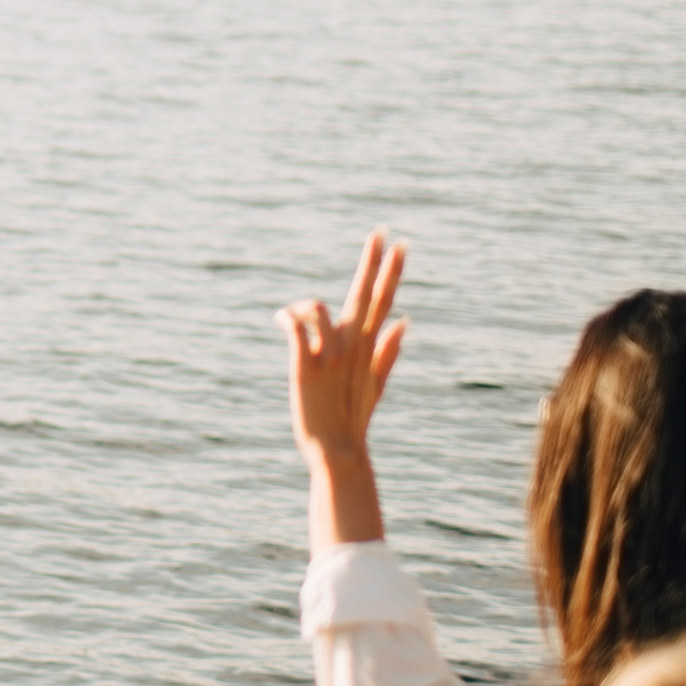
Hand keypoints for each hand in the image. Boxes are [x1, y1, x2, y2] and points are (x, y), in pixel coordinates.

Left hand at [282, 231, 405, 464]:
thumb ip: (389, 351)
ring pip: (321, 310)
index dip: (390, 272)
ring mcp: (330, 356)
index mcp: (367, 347)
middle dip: (372, 265)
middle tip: (380, 234)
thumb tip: (404, 320)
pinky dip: (289, 318)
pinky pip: (297, 330)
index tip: (399, 245)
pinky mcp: (305, 368)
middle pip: (364, 297)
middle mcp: (352, 346)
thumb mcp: (376, 383)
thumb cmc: (352, 417)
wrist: (338, 451)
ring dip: (308, 304)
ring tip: (295, 315)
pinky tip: (281, 318)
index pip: (383, 301)